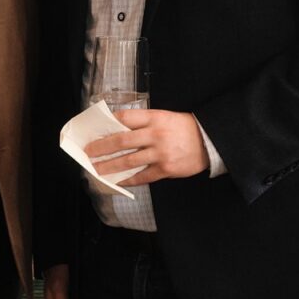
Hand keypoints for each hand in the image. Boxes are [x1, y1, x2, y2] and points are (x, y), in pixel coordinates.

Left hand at [85, 109, 207, 185]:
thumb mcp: (165, 117)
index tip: (94, 130)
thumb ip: (144, 123)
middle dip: (101, 148)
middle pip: (121, 141)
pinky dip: (128, 179)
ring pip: (128, 161)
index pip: (125, 118)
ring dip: (109, 166)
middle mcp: (155, 134)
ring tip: (96, 170)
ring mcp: (160, 153)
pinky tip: (117, 181)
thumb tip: (118, 131)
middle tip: (88, 152)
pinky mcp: (166, 169)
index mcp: (154, 118)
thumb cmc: (184, 128)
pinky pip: (142, 176)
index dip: (107, 124)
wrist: (210, 141)